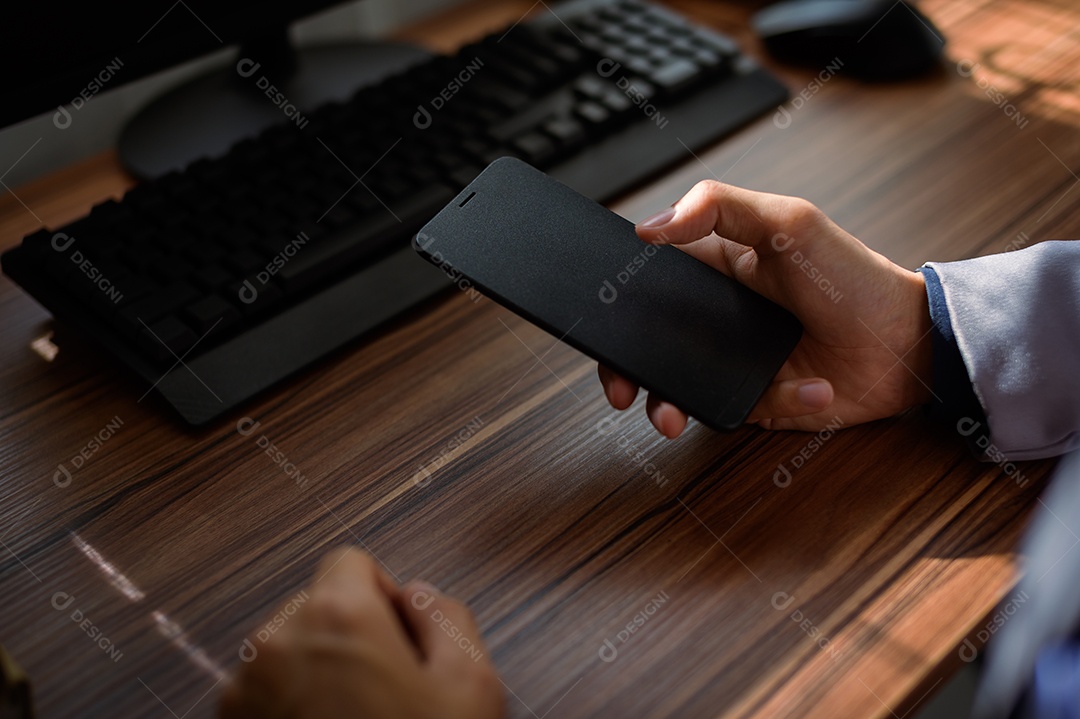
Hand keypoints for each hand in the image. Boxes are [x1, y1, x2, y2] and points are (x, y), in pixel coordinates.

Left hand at [219, 548, 503, 718]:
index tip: (399, 634)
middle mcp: (279, 641)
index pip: (351, 562)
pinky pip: (263, 692)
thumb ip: (446, 616)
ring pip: (287, 650)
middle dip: (348, 632)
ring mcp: (245, 690)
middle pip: (315, 605)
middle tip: (384, 686)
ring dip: (316, 669)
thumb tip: (417, 596)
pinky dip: (289, 704)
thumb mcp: (471, 683)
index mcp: (339, 616)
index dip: (383, 594)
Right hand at [598, 180, 932, 435]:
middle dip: (630, 372)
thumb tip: (649, 226)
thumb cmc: (854, 276)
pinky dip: (778, 404)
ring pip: (682, 388)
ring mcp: (738, 363)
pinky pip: (743, 411)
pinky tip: (812, 389)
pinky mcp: (762, 401)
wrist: (909, 342)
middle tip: (621, 390)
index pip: (652, 284)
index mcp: (717, 271)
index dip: (622, 304)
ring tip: (671, 419)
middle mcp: (721, 319)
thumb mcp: (788, 221)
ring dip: (672, 405)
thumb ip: (719, 206)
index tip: (604, 325)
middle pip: (654, 345)